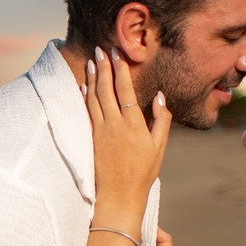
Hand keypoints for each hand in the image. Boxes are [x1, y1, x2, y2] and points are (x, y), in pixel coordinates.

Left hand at [84, 46, 171, 225]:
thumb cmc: (142, 173)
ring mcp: (100, 131)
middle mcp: (114, 125)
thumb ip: (161, 120)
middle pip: (106, 89)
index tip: (118, 54)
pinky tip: (83, 85)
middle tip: (101, 49)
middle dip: (103, 67)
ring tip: (92, 61)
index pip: (125, 90)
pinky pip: (86, 111)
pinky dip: (84, 96)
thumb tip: (159, 96)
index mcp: (133, 125)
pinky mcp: (91, 138)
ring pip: (93, 98)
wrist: (118, 196)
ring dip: (92, 77)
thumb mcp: (159, 147)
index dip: (121, 70)